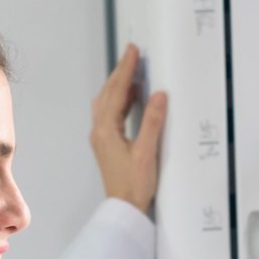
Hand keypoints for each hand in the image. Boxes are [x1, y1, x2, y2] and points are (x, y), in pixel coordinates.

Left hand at [89, 44, 167, 213]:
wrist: (125, 208)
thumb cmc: (135, 184)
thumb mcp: (147, 152)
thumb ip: (152, 122)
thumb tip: (158, 95)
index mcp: (107, 129)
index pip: (117, 91)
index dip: (126, 69)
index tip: (133, 51)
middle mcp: (100, 130)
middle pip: (108, 93)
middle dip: (120, 73)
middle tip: (132, 55)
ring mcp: (101, 138)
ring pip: (107, 102)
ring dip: (118, 86)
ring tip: (132, 73)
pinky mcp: (107, 144)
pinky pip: (110, 114)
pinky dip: (119, 100)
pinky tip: (130, 100)